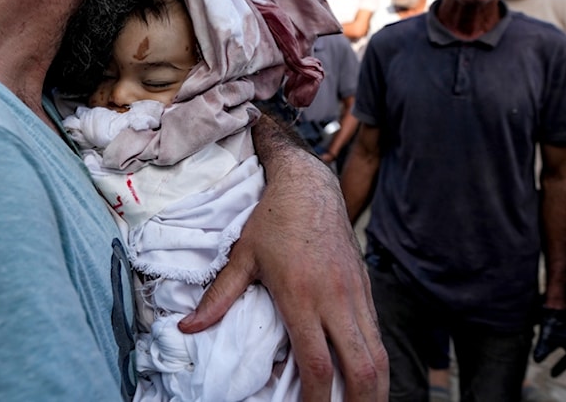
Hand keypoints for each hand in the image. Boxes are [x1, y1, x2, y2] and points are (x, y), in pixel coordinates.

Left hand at [180, 118, 387, 399]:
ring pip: (378, 354)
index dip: (316, 400)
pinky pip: (376, 333)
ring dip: (374, 387)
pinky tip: (365, 376)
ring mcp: (355, 294)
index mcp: (301, 296)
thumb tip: (187, 328)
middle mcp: (335, 299)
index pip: (318, 364)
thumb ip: (218, 297)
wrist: (309, 184)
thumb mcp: (242, 256)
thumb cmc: (272, 220)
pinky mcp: (366, 287)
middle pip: (361, 368)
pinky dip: (374, 361)